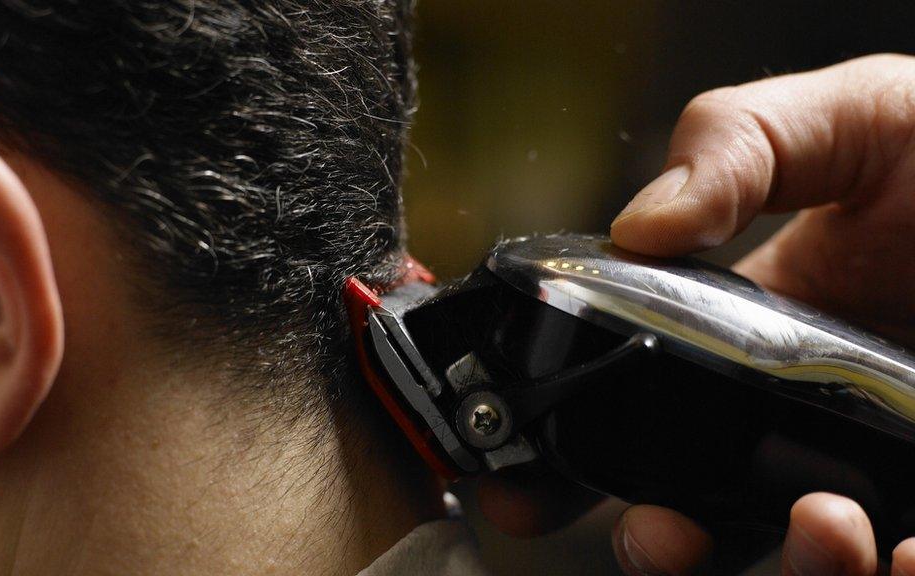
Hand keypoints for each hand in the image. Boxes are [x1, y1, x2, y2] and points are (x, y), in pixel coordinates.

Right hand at [607, 53, 914, 574]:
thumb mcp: (840, 120)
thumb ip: (732, 148)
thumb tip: (636, 227)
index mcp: (749, 334)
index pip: (638, 414)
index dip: (573, 465)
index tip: (531, 495)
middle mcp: (801, 412)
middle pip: (701, 516)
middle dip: (657, 546)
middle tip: (660, 533)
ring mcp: (877, 460)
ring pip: (799, 560)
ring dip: (791, 569)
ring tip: (828, 521)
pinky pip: (899, 570)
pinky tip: (910, 549)